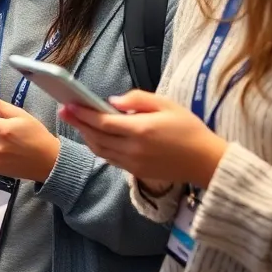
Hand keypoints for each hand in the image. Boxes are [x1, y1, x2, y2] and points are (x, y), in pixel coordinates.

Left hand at [59, 90, 227, 188]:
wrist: (207, 161)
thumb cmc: (189, 128)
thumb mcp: (167, 104)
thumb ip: (137, 99)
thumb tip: (111, 102)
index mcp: (141, 130)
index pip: (102, 122)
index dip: (83, 113)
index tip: (68, 104)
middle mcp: (133, 148)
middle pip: (96, 136)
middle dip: (77, 123)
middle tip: (63, 110)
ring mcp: (133, 162)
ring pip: (100, 150)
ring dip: (85, 136)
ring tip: (76, 122)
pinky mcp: (136, 171)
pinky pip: (109, 158)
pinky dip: (97, 147)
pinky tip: (93, 137)